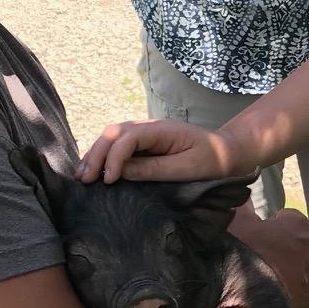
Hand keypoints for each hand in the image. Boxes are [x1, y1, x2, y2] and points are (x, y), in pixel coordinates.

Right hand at [80, 118, 249, 184]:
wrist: (226, 152)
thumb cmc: (211, 160)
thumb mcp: (185, 168)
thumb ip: (154, 169)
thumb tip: (121, 173)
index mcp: (161, 130)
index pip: (128, 138)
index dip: (114, 158)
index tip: (108, 181)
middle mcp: (148, 126)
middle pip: (113, 134)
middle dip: (96, 155)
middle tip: (85, 180)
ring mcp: (144, 132)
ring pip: (111, 137)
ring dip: (95, 155)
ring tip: (82, 176)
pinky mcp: (143, 143)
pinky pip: (117, 145)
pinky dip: (103, 156)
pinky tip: (93, 170)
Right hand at [227, 206, 308, 307]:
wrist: (244, 307)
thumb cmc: (238, 262)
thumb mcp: (235, 225)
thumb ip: (244, 205)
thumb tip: (245, 194)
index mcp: (298, 221)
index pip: (288, 219)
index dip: (274, 231)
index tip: (262, 243)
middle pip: (308, 239)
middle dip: (295, 246)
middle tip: (274, 261)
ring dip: (308, 265)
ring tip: (286, 279)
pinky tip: (298, 294)